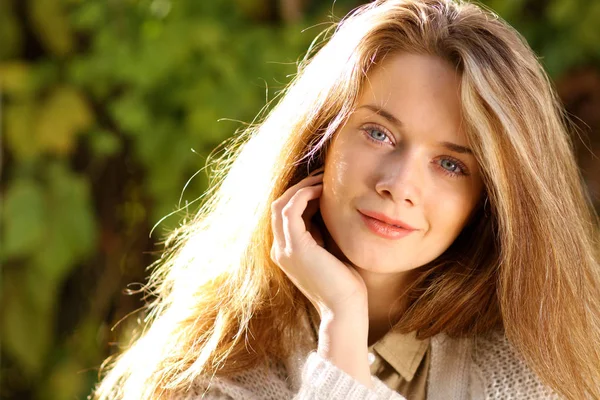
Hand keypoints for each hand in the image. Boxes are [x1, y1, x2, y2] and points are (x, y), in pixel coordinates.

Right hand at [270, 169, 367, 316]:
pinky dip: (303, 195)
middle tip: (322, 175)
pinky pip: (290, 210)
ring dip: (301, 188)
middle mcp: (279, 250)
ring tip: (323, 179)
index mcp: (287, 251)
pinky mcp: (294, 248)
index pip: (286, 214)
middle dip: (299, 187)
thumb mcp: (330, 250)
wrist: (345, 309)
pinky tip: (321, 191)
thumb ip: (322, 231)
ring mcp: (284, 250)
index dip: (301, 195)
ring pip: (280, 205)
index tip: (322, 183)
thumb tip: (328, 206)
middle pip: (278, 206)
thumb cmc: (345, 283)